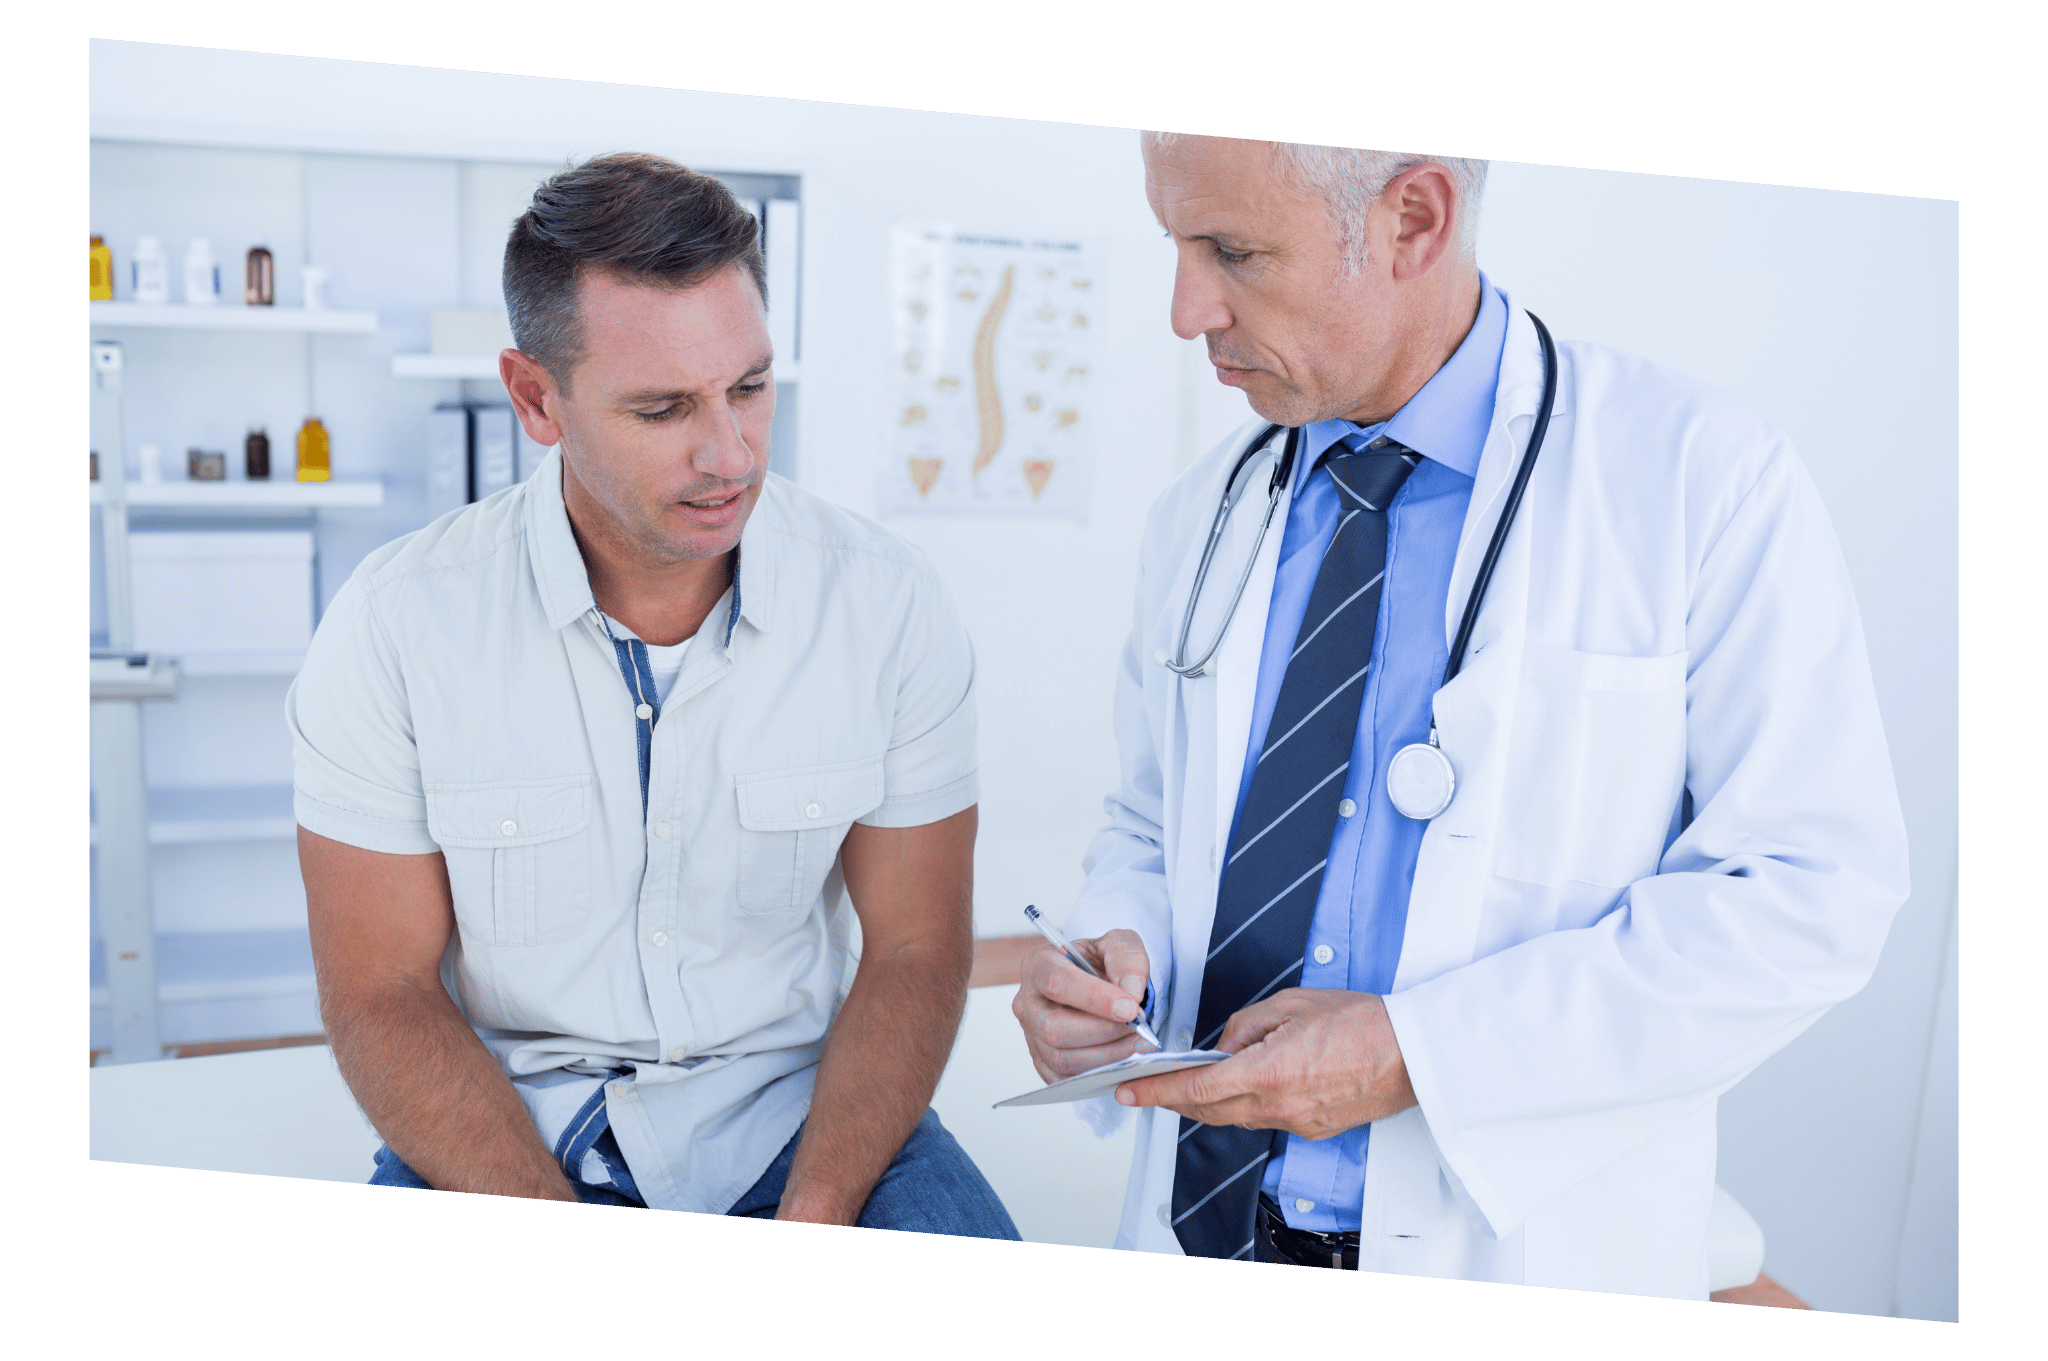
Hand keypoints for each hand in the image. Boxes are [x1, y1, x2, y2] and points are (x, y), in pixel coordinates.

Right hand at [1012, 928, 1153, 1082]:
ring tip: (1137, 1040)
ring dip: (1107, 1054)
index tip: (1129, 1007)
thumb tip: (1130, 991)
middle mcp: (1028, 1003)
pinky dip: (1100, 1072)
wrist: (1103, 985)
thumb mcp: (1119, 944)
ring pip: (1062, 1058)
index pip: (1058, 983)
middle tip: (1138, 1026)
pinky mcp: (1044, 1063)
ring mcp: (1032, 1036)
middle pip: (1055, 1028)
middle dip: (1104, 1031)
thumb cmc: (1103, 963)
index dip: (1095, 998)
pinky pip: (1068, 1079)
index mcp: (1038, 965)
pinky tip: (1124, 1055)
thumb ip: (1127, 958)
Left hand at [1112, 989, 1415, 1139]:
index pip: (1197, 1088)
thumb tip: (1224, 1044)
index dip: (1157, 1091)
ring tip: (1183, 1086)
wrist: (1414, 1054)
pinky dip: (1240, 1107)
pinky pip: (1263, 1120)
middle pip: (1208, 1110)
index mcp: (1269, 1072)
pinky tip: (1236, 1089)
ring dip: (1205, 1104)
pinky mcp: (1312, 1129)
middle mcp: (1279, 1106)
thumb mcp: (1292, 1004)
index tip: (1129, 1091)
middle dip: (1172, 1100)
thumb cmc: (1362, 1022)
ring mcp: (1296, 1123)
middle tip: (1145, 1088)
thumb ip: (1246, 1025)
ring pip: (1233, 1118)